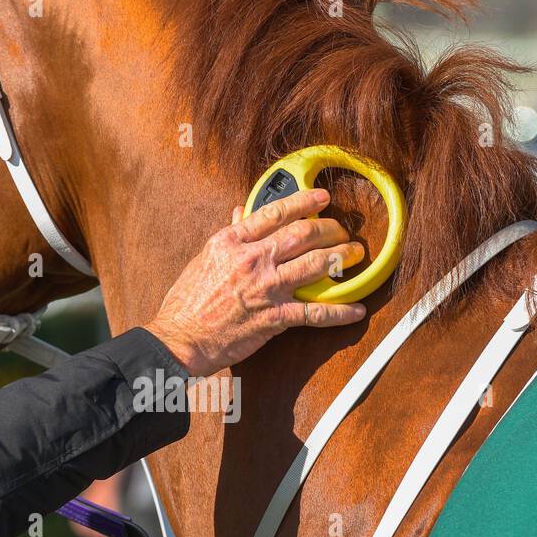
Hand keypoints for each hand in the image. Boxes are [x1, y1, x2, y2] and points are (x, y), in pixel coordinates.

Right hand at [145, 189, 367, 376]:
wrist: (180, 339)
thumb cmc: (187, 301)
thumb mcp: (205, 258)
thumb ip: (230, 234)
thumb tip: (242, 211)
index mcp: (232, 241)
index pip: (275, 212)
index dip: (305, 202)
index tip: (323, 198)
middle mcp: (252, 260)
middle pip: (303, 234)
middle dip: (330, 229)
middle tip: (344, 230)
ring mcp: (265, 288)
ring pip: (315, 265)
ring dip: (341, 258)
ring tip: (356, 255)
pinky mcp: (274, 318)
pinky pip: (315, 313)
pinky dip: (340, 312)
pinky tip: (357, 310)